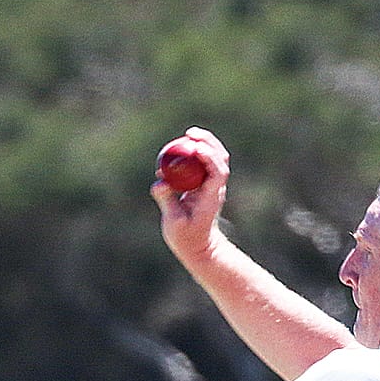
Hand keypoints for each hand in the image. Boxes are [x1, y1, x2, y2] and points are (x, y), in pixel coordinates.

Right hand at [151, 127, 230, 263]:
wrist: (199, 247)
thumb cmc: (187, 239)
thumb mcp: (174, 223)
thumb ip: (167, 200)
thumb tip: (159, 182)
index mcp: (211, 196)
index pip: (217, 171)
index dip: (209, 157)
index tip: (194, 148)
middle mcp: (215, 187)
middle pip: (220, 157)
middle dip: (207, 142)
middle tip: (190, 133)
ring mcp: (212, 185)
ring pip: (215, 157)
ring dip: (204, 143)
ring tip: (188, 134)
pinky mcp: (204, 184)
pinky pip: (203, 163)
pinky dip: (195, 152)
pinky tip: (182, 147)